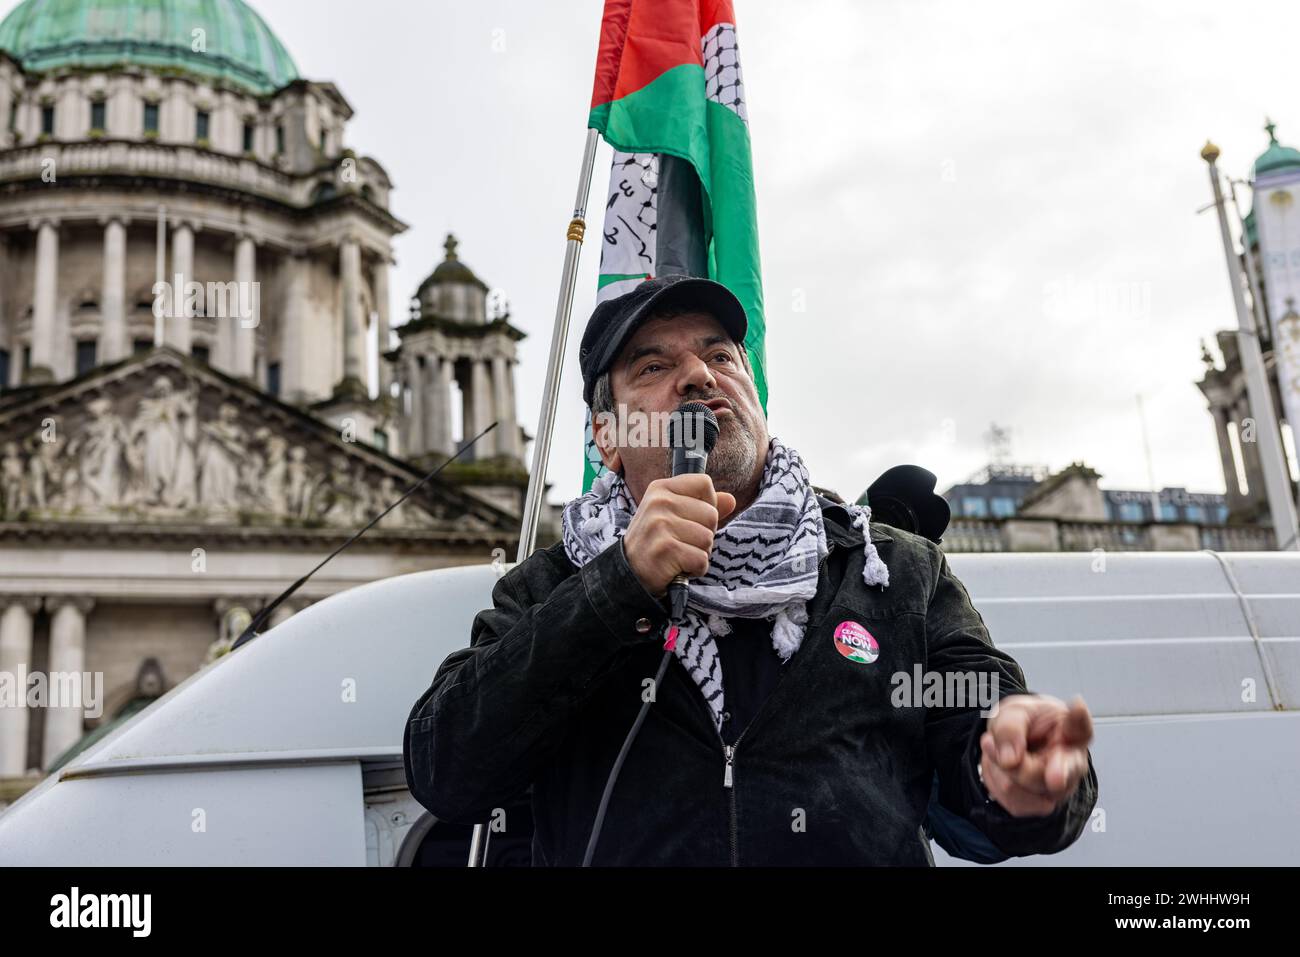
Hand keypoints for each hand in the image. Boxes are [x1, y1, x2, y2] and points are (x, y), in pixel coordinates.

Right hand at [623, 474, 736, 596]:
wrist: (629, 573)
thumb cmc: (655, 542)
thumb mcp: (673, 516)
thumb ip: (702, 506)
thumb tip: (731, 500)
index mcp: (661, 489)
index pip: (704, 483)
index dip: (708, 503)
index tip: (692, 518)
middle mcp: (659, 503)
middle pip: (711, 514)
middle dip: (704, 534)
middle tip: (682, 542)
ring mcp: (661, 525)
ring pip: (708, 538)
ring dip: (699, 553)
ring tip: (679, 555)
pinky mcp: (666, 549)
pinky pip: (701, 559)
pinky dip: (695, 569)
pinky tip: (678, 567)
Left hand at [979, 694, 1092, 817]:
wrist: (1011, 744)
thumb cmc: (1022, 724)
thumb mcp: (1011, 714)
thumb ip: (1010, 729)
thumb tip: (1010, 760)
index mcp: (1070, 731)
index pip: (1080, 726)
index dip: (1079, 717)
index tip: (1077, 706)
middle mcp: (1072, 762)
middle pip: (1060, 771)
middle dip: (1050, 773)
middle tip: (1052, 778)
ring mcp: (1061, 788)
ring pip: (1028, 787)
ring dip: (1002, 769)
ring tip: (995, 748)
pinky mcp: (1042, 804)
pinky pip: (1015, 803)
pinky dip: (998, 783)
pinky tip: (999, 767)